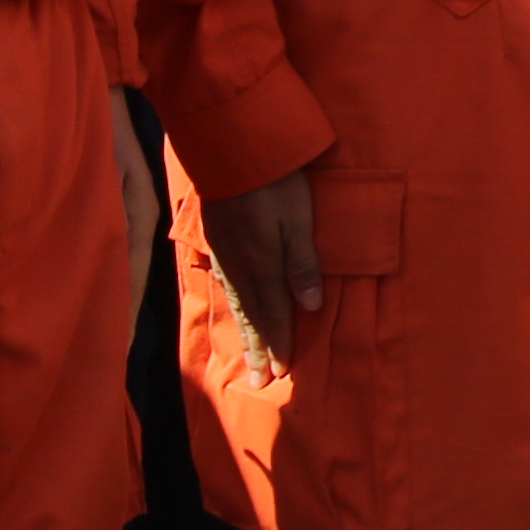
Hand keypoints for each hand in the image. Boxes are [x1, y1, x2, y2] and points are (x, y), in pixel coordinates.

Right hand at [205, 170, 324, 365]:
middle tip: (258, 380)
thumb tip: (311, 307)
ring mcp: (225, 255)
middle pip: (252, 317)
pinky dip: (233, 306)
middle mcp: (241, 269)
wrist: (231, 149)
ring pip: (237, 304)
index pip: (274, 315)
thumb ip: (303, 264)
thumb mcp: (298, 220)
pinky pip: (226, 286)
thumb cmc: (274, 182)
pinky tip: (234, 309)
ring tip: (247, 356)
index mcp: (263, 267)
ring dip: (244, 333)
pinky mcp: (217, 241)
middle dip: (259, 350)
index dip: (279, 344)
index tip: (281, 373)